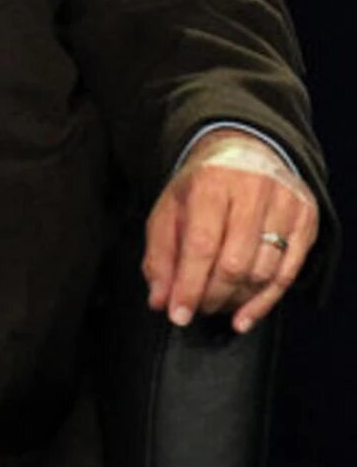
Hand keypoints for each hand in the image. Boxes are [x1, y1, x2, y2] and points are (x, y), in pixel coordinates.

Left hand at [142, 129, 318, 333]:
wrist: (245, 151)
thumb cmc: (203, 185)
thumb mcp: (169, 210)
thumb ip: (160, 255)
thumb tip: (160, 300)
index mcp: (211, 182)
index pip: (201, 245)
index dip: (189, 286)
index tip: (179, 314)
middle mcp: (252, 189)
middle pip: (234, 263)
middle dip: (212, 295)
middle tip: (197, 308)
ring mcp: (284, 203)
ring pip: (262, 272)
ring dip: (236, 300)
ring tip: (216, 304)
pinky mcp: (306, 218)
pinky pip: (288, 273)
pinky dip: (264, 302)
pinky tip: (245, 316)